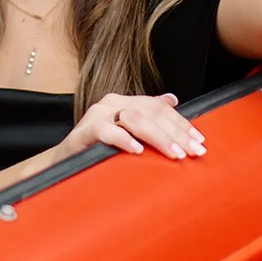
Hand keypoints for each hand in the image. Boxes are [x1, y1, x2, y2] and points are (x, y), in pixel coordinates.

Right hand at [53, 92, 206, 162]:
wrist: (62, 162)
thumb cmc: (96, 149)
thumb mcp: (126, 132)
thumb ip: (147, 117)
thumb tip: (172, 99)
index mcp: (125, 102)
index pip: (160, 107)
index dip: (181, 123)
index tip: (199, 140)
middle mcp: (113, 103)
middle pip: (151, 112)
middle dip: (176, 132)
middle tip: (193, 151)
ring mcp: (98, 115)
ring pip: (134, 119)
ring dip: (158, 137)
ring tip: (174, 154)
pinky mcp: (85, 131)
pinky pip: (107, 132)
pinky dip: (124, 140)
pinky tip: (138, 151)